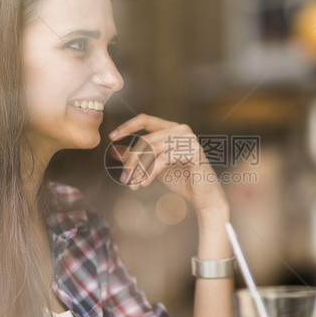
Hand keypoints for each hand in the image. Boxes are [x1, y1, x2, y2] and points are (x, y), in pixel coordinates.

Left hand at [109, 114, 226, 213]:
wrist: (203, 196)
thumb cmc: (181, 179)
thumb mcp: (155, 167)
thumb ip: (141, 157)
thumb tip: (118, 152)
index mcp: (171, 128)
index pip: (146, 120)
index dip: (128, 126)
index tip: (112, 136)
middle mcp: (181, 129)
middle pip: (147, 138)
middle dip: (132, 159)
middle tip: (124, 177)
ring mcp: (189, 139)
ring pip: (153, 149)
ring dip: (140, 168)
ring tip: (133, 183)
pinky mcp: (193, 151)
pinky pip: (164, 159)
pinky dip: (150, 173)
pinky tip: (144, 183)